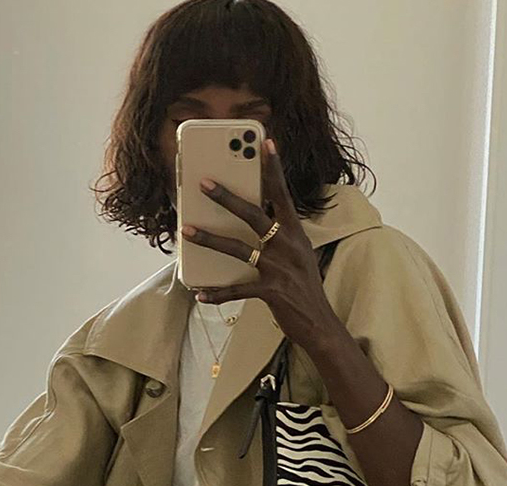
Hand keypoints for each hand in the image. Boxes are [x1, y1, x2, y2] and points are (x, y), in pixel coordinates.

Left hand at [180, 137, 334, 350]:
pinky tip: (199, 293)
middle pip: (253, 215)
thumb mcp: (298, 254)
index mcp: (295, 232)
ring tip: (187, 230)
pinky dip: (217, 293)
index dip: (273, 168)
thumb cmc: (304, 287)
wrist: (319, 322)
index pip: (282, 194)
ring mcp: (278, 268)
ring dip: (209, 239)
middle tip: (204, 183)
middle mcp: (287, 245)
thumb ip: (279, 237)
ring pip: (237, 249)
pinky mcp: (271, 291)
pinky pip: (237, 289)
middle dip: (227, 198)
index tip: (266, 142)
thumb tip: (255, 221)